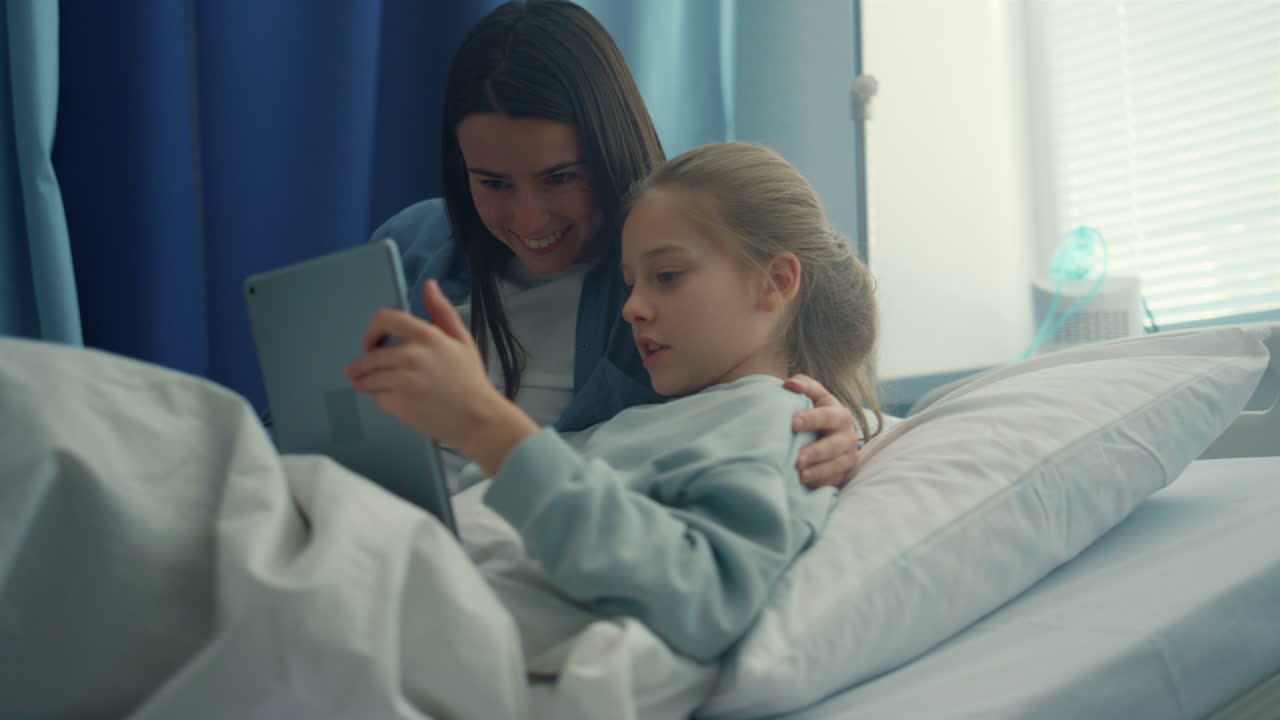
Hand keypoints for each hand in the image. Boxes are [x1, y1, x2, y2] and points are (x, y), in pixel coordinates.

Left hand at [344, 279, 536, 472]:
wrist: (477, 418)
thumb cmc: (470, 380)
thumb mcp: (462, 340)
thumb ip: (442, 311)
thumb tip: (429, 285)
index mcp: (427, 336)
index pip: (386, 319)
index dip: (372, 330)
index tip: (370, 342)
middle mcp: (412, 355)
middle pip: (371, 355)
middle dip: (362, 364)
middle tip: (359, 371)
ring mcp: (403, 381)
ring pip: (369, 377)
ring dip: (365, 382)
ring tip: (367, 386)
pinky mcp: (399, 404)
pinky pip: (376, 397)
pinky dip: (378, 398)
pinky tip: (390, 399)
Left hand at [783, 374, 859, 488]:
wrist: (831, 433)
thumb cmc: (817, 411)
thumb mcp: (815, 396)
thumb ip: (804, 385)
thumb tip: (789, 384)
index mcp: (839, 415)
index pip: (827, 416)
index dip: (811, 419)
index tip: (792, 423)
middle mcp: (847, 436)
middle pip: (834, 445)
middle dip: (816, 452)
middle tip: (797, 459)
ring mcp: (847, 456)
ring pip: (836, 465)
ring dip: (818, 471)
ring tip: (800, 475)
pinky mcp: (843, 473)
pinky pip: (834, 480)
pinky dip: (820, 482)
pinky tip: (806, 485)